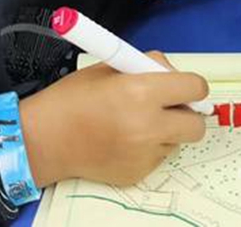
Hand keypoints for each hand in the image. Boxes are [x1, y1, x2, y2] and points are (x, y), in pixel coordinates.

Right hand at [19, 52, 208, 186]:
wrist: (44, 139)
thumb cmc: (71, 99)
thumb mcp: (110, 67)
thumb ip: (147, 67)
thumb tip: (174, 74)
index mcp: (141, 92)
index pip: (195, 88)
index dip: (191, 85)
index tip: (183, 87)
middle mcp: (147, 126)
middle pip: (197, 125)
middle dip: (187, 114)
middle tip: (169, 108)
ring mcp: (144, 154)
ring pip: (177, 141)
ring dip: (166, 131)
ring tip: (135, 123)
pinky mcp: (137, 173)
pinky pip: (158, 157)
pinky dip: (148, 148)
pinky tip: (123, 140)